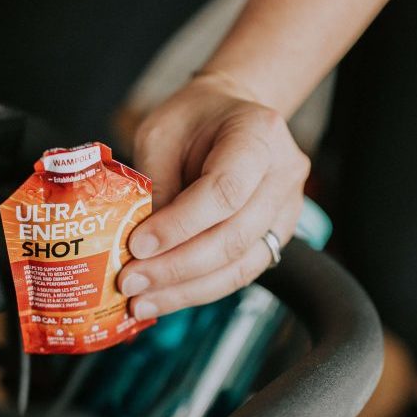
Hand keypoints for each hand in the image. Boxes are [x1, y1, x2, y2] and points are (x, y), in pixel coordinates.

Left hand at [118, 71, 309, 318]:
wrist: (230, 115)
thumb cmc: (193, 119)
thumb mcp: (161, 135)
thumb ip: (155, 184)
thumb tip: (136, 247)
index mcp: (258, 134)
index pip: (224, 191)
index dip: (179, 225)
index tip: (137, 245)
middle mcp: (283, 174)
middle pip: (234, 237)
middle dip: (176, 267)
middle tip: (130, 282)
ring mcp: (286, 209)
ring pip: (240, 266)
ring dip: (186, 290)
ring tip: (141, 302)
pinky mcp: (274, 236)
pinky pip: (239, 273)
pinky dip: (198, 289)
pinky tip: (164, 297)